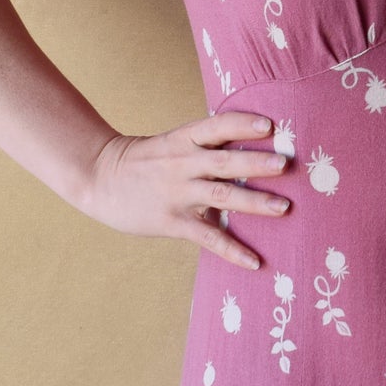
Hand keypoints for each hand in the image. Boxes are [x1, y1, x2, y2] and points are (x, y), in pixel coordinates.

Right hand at [72, 110, 290, 269]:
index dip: (242, 124)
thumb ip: (207, 145)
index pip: (217, 126)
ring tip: (284, 207)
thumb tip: (253, 147)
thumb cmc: (145, 160)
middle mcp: (183, 163)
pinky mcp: (173, 221)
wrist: (99, 177)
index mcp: (184, 138)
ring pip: (221, 196)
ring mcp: (178, 193)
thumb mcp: (174, 142)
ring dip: (254, 202)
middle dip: (256, 163)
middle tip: (286, 164)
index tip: (269, 126)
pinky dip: (232, 250)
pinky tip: (254, 261)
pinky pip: (207, 236)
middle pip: (224, 161)